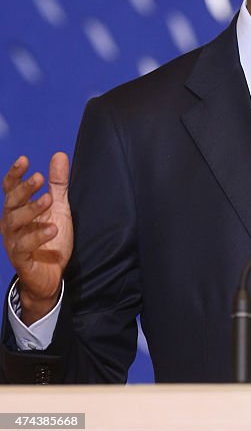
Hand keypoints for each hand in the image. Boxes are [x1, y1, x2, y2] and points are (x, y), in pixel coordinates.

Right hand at [0, 153, 72, 323]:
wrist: (50, 275)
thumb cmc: (50, 238)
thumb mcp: (59, 207)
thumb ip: (58, 183)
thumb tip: (59, 154)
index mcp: (18, 210)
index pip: (11, 188)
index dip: (15, 174)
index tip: (24, 160)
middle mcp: (12, 224)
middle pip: (11, 202)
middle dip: (24, 188)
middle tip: (39, 177)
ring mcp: (14, 241)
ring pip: (15, 222)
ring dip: (31, 209)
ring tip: (49, 200)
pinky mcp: (21, 259)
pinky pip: (24, 246)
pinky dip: (38, 236)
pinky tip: (53, 229)